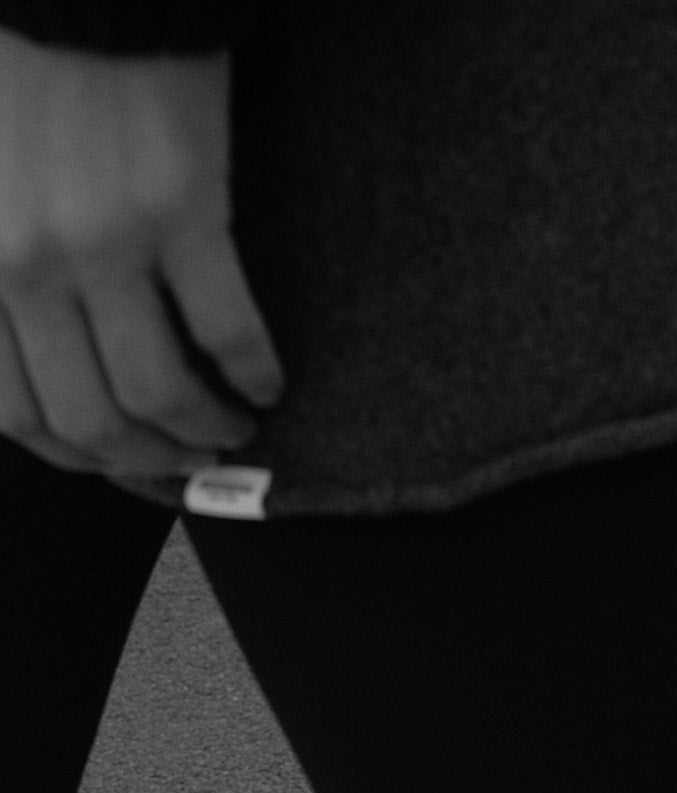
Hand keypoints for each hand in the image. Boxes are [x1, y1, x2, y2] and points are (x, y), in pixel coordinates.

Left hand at [0, 28, 283, 478]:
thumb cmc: (19, 68)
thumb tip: (37, 355)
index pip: (18, 414)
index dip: (79, 457)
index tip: (122, 459)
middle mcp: (26, 265)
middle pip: (94, 422)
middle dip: (151, 458)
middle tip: (191, 459)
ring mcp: (102, 242)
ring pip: (160, 394)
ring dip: (209, 432)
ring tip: (238, 428)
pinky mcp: (178, 208)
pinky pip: (229, 329)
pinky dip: (257, 374)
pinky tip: (271, 381)